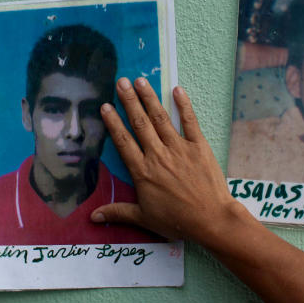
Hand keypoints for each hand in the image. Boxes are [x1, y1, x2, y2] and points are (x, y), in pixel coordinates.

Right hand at [91, 78, 241, 242]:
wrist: (210, 220)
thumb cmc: (177, 221)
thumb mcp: (144, 218)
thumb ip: (118, 212)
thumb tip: (92, 217)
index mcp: (143, 172)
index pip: (123, 142)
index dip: (113, 123)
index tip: (105, 106)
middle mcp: (158, 155)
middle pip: (140, 123)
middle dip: (129, 101)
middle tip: (121, 82)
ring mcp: (179, 149)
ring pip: (160, 119)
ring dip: (150, 99)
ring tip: (140, 81)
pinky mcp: (199, 147)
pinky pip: (190, 122)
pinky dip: (184, 105)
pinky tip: (177, 90)